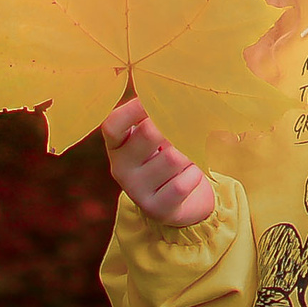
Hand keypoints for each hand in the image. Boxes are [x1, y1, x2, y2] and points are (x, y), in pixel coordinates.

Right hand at [103, 95, 215, 227]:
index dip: (133, 109)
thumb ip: (159, 119)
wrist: (178, 202)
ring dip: (189, 154)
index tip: (155, 100)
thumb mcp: (156, 137)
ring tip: (187, 158)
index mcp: (117, 145)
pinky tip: (190, 176)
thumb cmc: (166, 157)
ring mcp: (136, 190)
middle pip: (149, 132)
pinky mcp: (156, 208)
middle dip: (174, 128)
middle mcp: (120, 167)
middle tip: (185, 131)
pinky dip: (195, 174)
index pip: (112, 124)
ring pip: (173, 157)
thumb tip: (178, 98)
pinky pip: (183, 182)